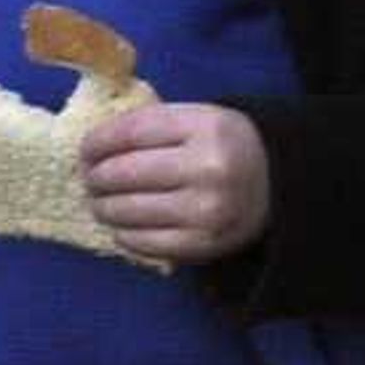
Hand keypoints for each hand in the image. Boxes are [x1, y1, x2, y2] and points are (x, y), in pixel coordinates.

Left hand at [80, 101, 271, 264]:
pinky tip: (123, 225)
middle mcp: (208, 168)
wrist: (279, 184)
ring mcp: (206, 209)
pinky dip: (122, 234)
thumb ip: (147, 125)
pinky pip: (141, 242)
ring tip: (102, 202)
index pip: (128, 133)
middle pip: (120, 173)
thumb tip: (87, 147)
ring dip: (102, 207)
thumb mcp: (197, 120)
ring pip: (125, 210)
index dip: (96, 143)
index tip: (85, 151)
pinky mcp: (202, 244)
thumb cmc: (222, 147)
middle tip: (91, 179)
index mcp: (206, 127)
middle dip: (95, 177)